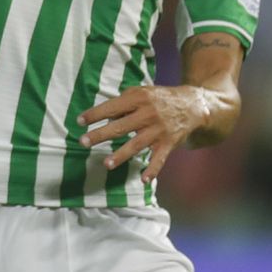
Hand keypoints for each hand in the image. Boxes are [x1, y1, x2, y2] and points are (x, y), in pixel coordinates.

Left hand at [78, 84, 217, 183]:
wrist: (192, 105)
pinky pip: (159, 159)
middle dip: (100, 135)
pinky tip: (143, 180)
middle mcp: (148, 114)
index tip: (79, 121)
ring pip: (136, 145)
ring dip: (121, 155)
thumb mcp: (142, 92)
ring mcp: (158, 130)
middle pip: (120, 126)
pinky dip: (152, 170)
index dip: (95, 114)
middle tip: (83, 142)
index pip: (112, 107)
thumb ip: (124, 101)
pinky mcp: (168, 143)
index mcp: (138, 98)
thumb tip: (103, 114)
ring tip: (106, 164)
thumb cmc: (159, 99)